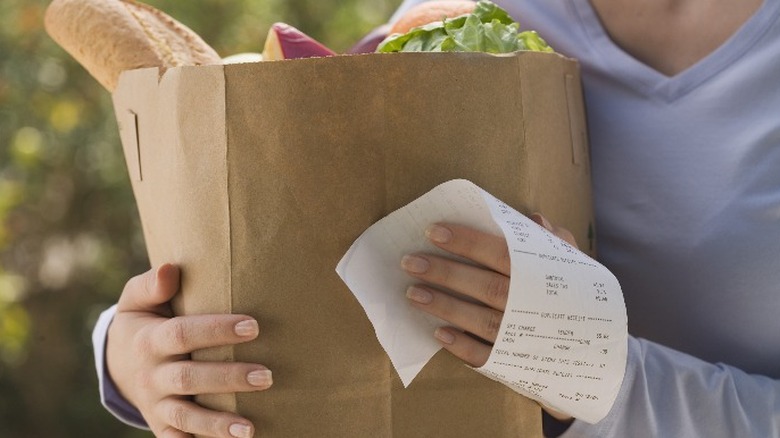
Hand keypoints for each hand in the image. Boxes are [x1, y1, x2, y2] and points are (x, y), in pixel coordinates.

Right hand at [107, 264, 270, 437]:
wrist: (116, 364)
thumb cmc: (142, 322)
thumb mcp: (135, 300)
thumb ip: (150, 285)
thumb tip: (170, 269)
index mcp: (149, 340)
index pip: (183, 334)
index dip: (217, 330)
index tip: (253, 326)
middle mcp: (152, 375)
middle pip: (189, 378)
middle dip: (228, 378)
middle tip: (266, 376)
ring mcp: (156, 403)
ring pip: (186, 416)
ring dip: (218, 424)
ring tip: (251, 428)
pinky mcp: (161, 424)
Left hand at [400, 214, 574, 421]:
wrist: (603, 356)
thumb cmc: (581, 301)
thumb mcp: (577, 266)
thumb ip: (556, 241)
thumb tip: (533, 219)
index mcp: (544, 277)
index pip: (501, 253)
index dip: (467, 242)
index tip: (433, 231)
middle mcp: (533, 307)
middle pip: (485, 286)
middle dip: (445, 273)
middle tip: (409, 262)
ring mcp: (525, 338)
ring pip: (481, 321)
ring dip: (445, 307)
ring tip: (412, 294)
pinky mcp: (517, 364)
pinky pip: (487, 357)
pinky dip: (462, 347)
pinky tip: (438, 334)